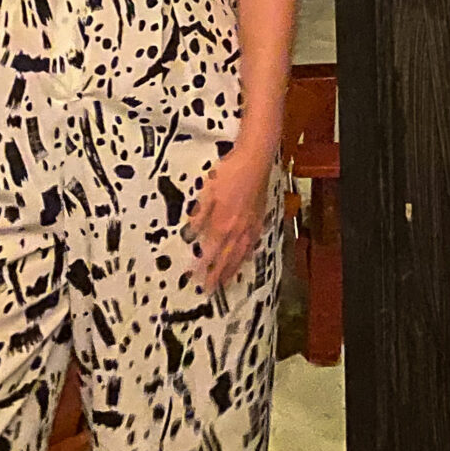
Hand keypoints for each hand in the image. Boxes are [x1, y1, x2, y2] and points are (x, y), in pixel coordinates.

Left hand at [185, 145, 271, 293]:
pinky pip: (252, 244)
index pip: (209, 252)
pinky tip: (244, 258)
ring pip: (240, 254)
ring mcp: (250, 226)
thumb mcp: (207, 192)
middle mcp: (238, 230)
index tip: (193, 278)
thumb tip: (190, 235)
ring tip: (226, 282)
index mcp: (223, 224)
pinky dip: (246, 256)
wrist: (255, 160)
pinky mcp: (259, 219)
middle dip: (217, 275)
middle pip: (226, 258)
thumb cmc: (229, 173)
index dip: (201, 266)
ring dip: (232, 270)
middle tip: (209, 290)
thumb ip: (200, 215)